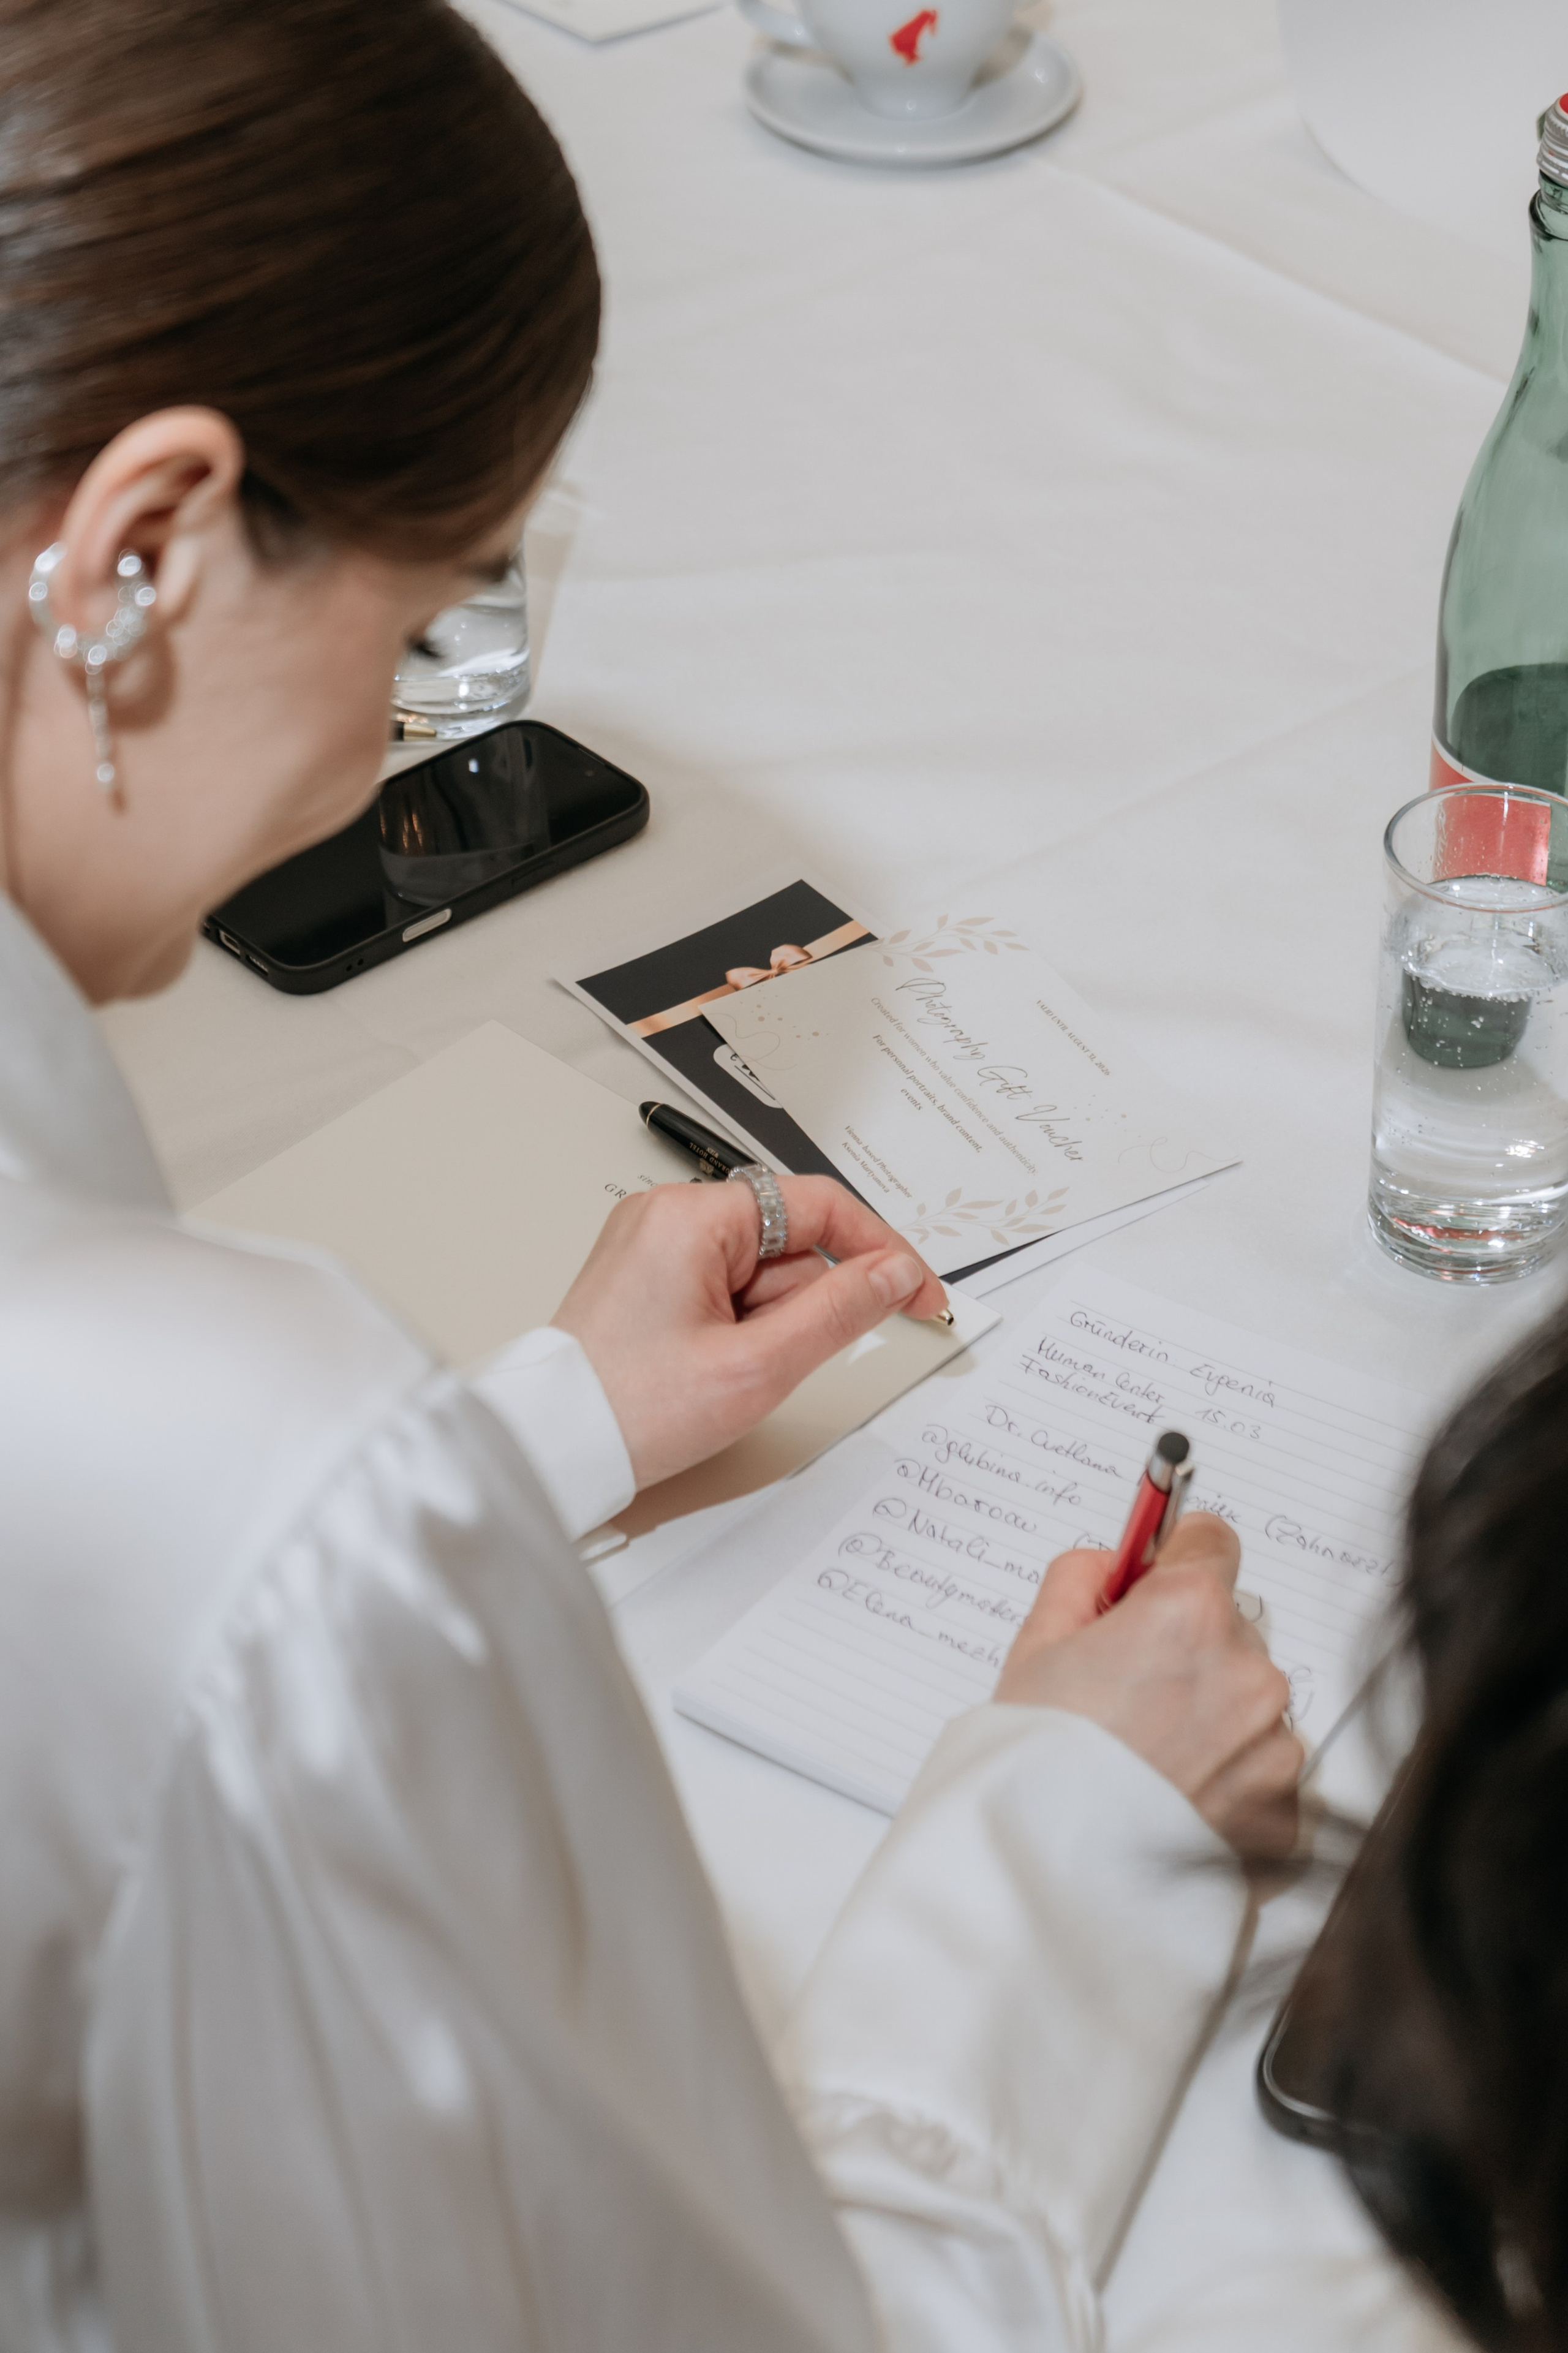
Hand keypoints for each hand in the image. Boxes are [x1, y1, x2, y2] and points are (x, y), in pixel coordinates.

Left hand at [552, 1175, 945, 1489]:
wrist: (551, 1448)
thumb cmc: (628, 1410)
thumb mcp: (756, 1368)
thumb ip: (839, 1311)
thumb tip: (895, 1273)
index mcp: (690, 1216)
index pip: (818, 1206)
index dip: (881, 1250)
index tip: (919, 1295)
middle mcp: (669, 1216)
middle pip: (789, 1246)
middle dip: (800, 1310)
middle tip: (771, 1365)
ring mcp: (656, 1248)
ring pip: (761, 1277)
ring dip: (767, 1330)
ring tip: (722, 1375)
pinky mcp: (651, 1280)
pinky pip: (727, 1293)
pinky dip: (741, 1333)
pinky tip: (712, 1370)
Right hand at [995, 1514, 1302, 1858]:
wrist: (1056, 1873)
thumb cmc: (1039, 1758)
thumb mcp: (1037, 1641)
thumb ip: (1082, 1579)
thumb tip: (1112, 1564)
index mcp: (1190, 1610)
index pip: (1211, 1541)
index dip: (1173, 1560)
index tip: (1153, 1582)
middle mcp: (1249, 1667)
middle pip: (1227, 1628)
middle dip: (1186, 1648)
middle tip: (1126, 1694)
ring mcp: (1274, 1741)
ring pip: (1246, 1701)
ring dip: (1210, 1715)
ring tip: (1145, 1758)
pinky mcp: (1286, 1807)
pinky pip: (1260, 1769)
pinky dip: (1227, 1778)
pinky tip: (1172, 1796)